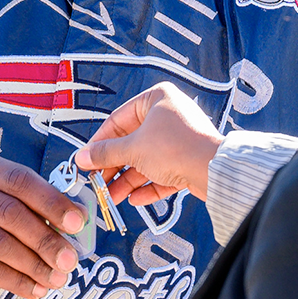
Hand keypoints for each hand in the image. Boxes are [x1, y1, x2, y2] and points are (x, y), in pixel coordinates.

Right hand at [0, 147, 85, 298]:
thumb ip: (31, 202)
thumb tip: (76, 222)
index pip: (19, 179)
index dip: (52, 202)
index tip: (78, 223)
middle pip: (10, 213)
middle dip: (46, 239)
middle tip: (70, 259)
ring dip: (33, 264)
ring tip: (56, 277)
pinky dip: (14, 280)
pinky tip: (34, 288)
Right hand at [76, 82, 223, 205]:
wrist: (215, 170)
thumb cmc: (177, 148)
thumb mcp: (133, 149)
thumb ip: (105, 153)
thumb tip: (82, 157)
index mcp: (156, 99)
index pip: (118, 120)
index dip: (99, 142)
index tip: (86, 159)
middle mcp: (169, 116)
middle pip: (132, 143)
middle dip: (114, 167)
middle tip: (97, 181)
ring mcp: (179, 139)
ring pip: (146, 161)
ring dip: (128, 181)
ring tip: (111, 197)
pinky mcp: (188, 161)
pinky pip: (162, 173)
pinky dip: (148, 186)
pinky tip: (134, 199)